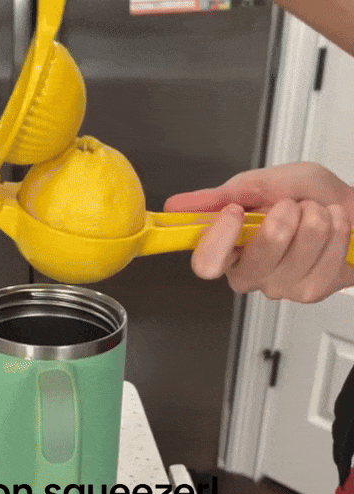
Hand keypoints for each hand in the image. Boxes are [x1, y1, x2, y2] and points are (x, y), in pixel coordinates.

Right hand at [164, 162, 353, 302]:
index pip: (205, 263)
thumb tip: (176, 206)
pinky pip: (325, 261)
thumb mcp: (258, 184)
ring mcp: (279, 286)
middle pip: (257, 259)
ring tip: (314, 212)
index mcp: (226, 250)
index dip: (219, 239)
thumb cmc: (302, 196)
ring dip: (315, 220)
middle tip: (288, 204)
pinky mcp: (311, 291)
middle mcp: (249, 273)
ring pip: (297, 255)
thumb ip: (218, 196)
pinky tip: (332, 226)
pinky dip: (336, 232)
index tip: (234, 211)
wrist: (346, 206)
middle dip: (282, 219)